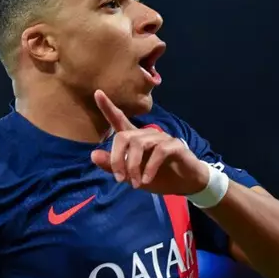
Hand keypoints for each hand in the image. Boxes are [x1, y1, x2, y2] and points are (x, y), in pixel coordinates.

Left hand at [90, 90, 208, 195]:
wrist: (185, 184)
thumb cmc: (158, 177)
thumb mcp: (131, 176)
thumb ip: (113, 166)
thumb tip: (93, 155)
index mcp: (135, 139)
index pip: (119, 120)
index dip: (108, 107)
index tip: (97, 93)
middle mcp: (147, 134)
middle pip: (124, 136)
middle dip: (117, 158)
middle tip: (119, 178)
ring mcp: (161, 138)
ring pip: (139, 144)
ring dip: (133, 165)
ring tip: (135, 183)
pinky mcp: (175, 145)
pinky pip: (159, 151)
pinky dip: (150, 167)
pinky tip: (146, 180)